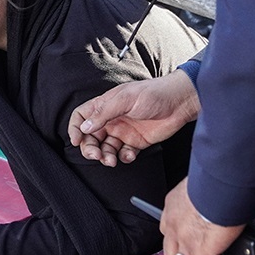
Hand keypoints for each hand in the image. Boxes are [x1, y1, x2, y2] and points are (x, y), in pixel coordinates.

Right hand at [67, 70, 199, 165]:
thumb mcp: (125, 99)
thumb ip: (104, 113)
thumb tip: (85, 127)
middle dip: (90, 148)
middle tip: (96, 155)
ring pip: (106, 148)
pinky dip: (123, 158)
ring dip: (105, 156)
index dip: (75, 128)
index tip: (76, 141)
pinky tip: (128, 155)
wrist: (179, 102)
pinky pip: (123, 154)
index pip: (82, 117)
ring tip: (110, 160)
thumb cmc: (153, 93)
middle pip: (91, 136)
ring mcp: (124, 131)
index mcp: (106, 105)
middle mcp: (112, 119)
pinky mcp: (137, 142)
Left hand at [161, 178, 244, 254]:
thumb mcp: (208, 185)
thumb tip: (228, 197)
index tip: (200, 237)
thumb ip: (212, 196)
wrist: (221, 180)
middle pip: (172, 250)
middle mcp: (173, 222)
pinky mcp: (199, 252)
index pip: (171, 226)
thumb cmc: (217, 175)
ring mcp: (183, 239)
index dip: (184, 236)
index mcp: (174, 204)